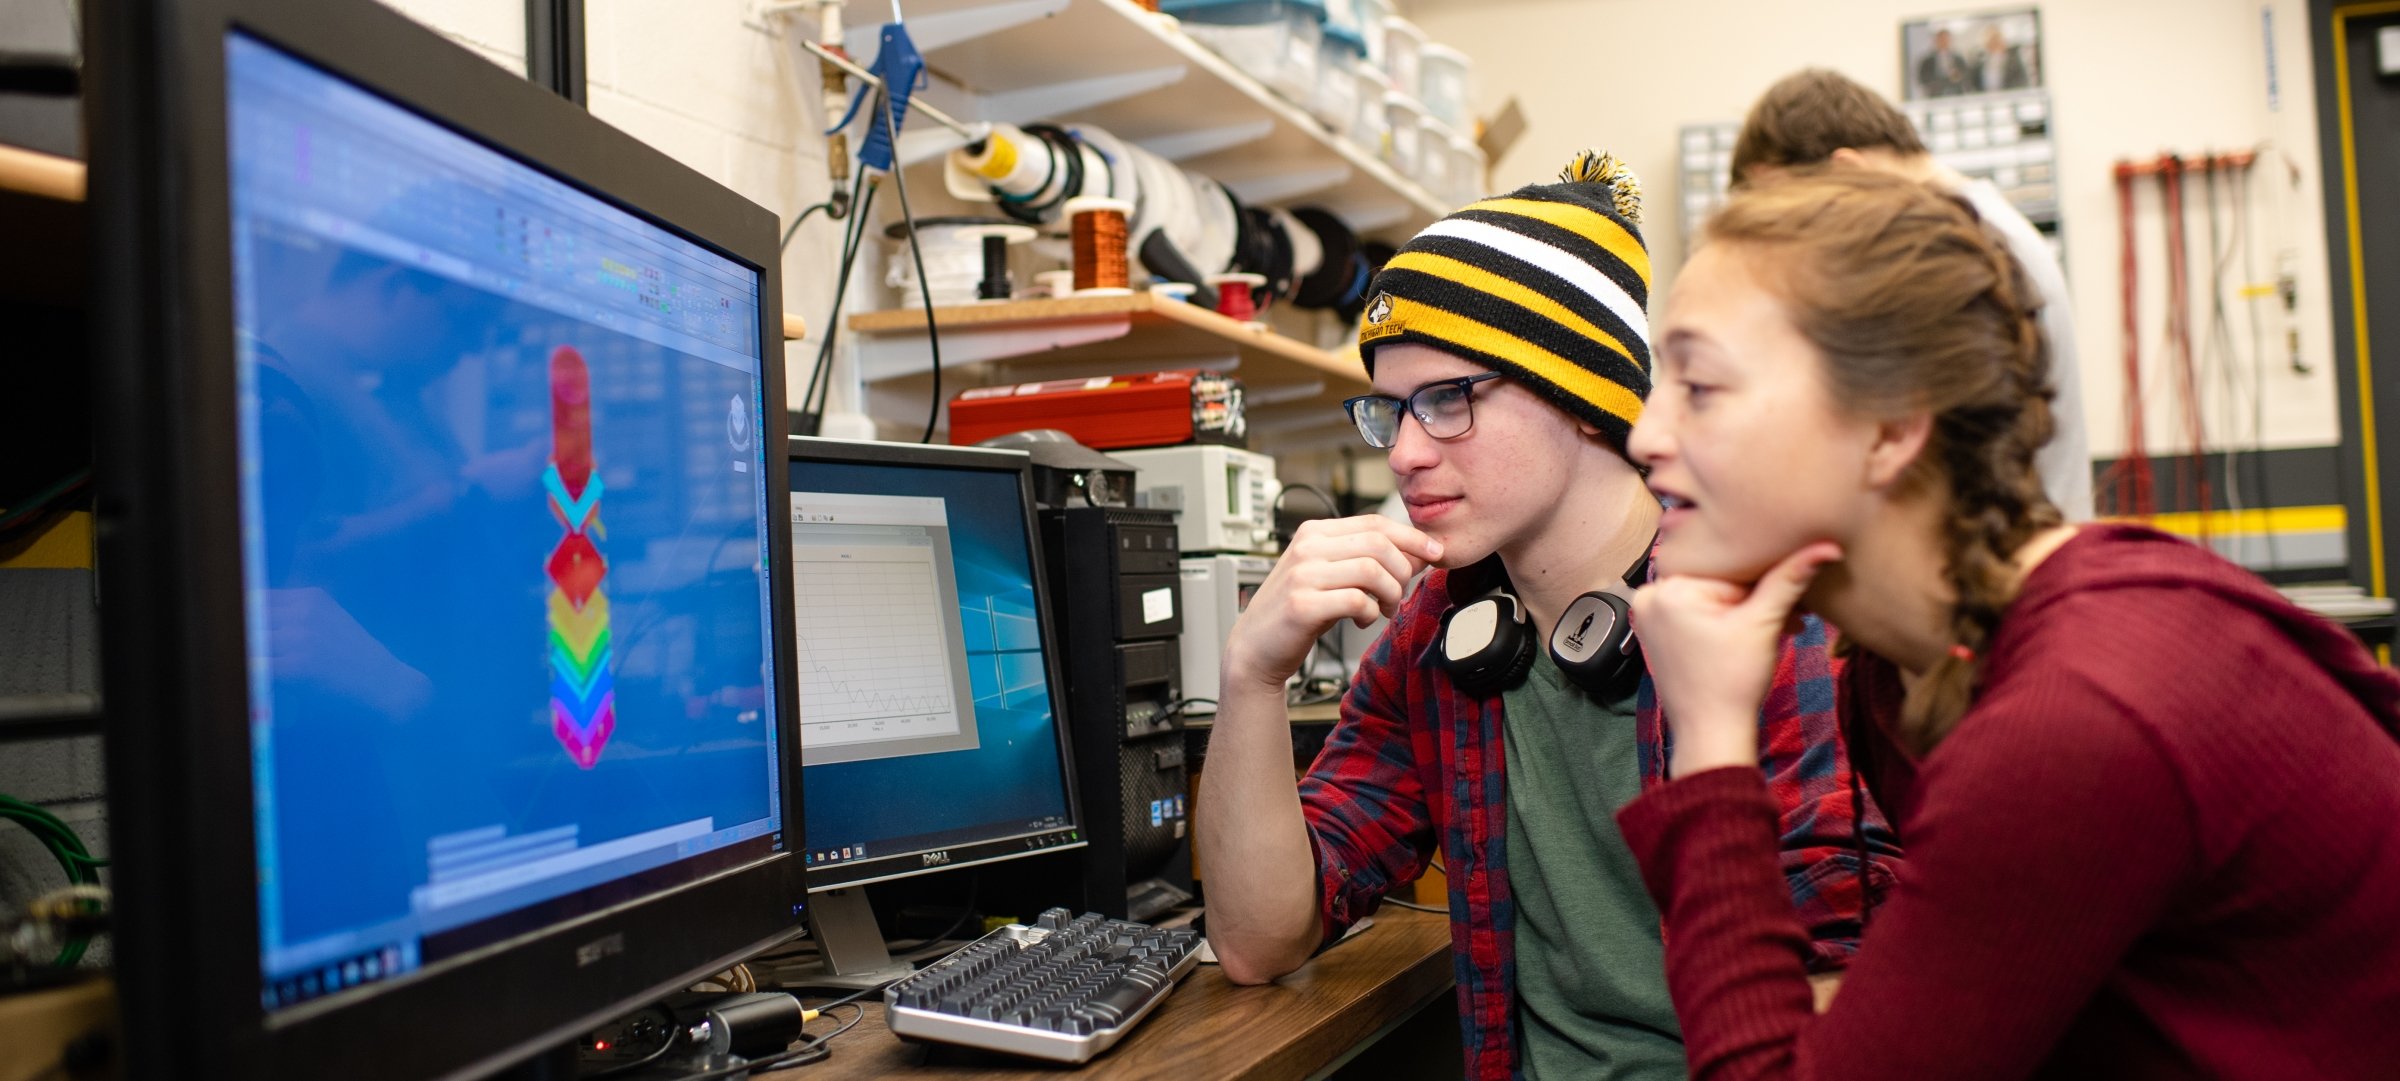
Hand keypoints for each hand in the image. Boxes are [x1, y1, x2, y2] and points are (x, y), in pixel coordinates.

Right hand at [1221, 515, 1441, 694]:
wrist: (1256, 647)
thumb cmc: (1297, 611)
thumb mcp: (1330, 575)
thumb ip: (1365, 560)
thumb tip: (1418, 552)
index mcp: (1314, 532)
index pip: (1375, 523)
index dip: (1412, 537)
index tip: (1435, 552)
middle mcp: (1307, 547)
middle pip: (1378, 544)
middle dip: (1403, 570)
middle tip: (1400, 593)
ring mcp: (1302, 575)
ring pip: (1372, 571)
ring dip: (1390, 594)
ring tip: (1384, 609)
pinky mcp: (1302, 605)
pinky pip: (1357, 601)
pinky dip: (1371, 614)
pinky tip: (1363, 621)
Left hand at [1631, 543, 1840, 775]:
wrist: (1712, 734)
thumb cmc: (1732, 684)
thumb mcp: (1763, 624)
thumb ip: (1789, 580)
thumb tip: (1825, 548)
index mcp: (1668, 587)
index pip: (1731, 569)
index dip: (1767, 585)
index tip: (1794, 602)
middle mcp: (1650, 595)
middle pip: (1720, 582)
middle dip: (1757, 599)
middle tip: (1791, 618)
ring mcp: (1650, 616)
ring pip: (1712, 597)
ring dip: (1746, 611)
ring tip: (1774, 631)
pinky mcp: (1657, 633)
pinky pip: (1698, 612)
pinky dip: (1725, 621)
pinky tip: (1748, 637)